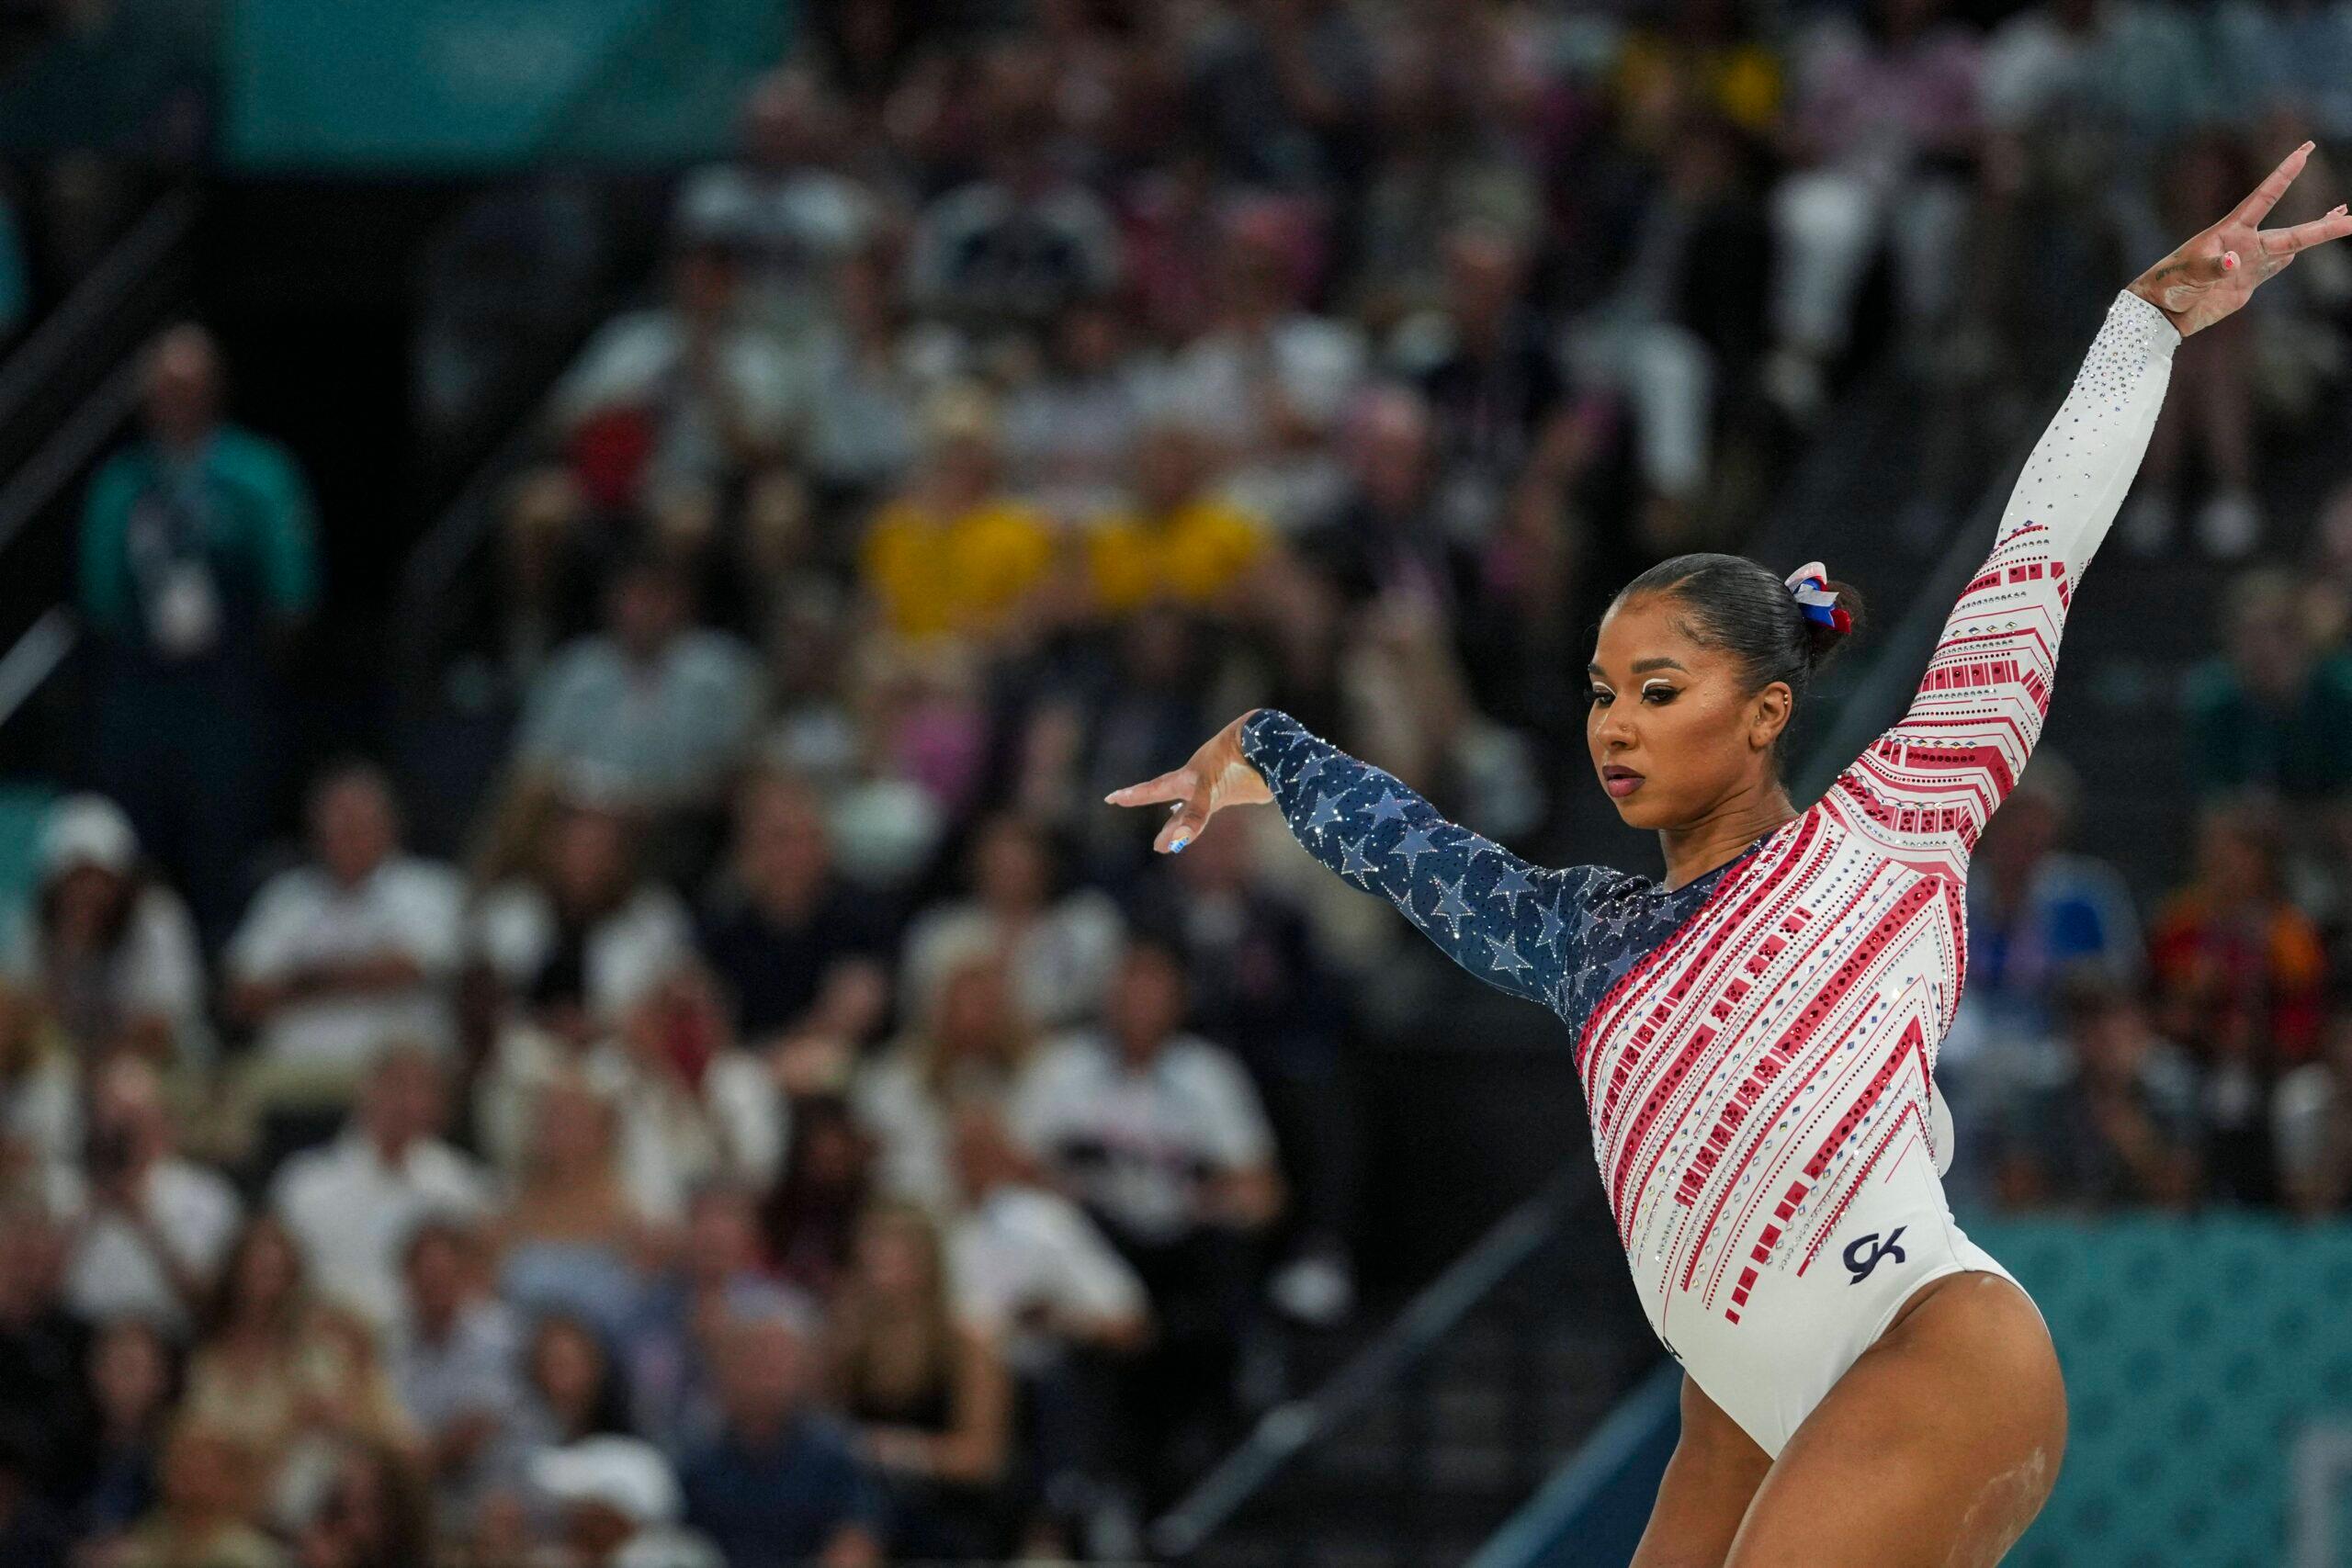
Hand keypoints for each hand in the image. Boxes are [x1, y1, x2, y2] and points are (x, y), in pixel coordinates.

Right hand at [1105, 712, 1273, 852]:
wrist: (1268, 744)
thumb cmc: (1233, 761)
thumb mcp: (1209, 788)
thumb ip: (1195, 814)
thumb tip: (1179, 840)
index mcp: (1186, 778)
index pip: (1153, 789)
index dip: (1133, 795)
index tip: (1112, 798)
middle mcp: (1199, 784)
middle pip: (1177, 809)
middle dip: (1168, 828)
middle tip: (1158, 846)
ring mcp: (1218, 788)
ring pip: (1196, 810)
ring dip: (1186, 825)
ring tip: (1174, 838)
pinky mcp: (1238, 791)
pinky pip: (1218, 807)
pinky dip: (1208, 816)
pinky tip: (1207, 816)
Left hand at [2129, 141, 2351, 336]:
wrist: (2160, 313)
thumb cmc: (2167, 285)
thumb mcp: (2186, 273)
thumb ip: (2210, 267)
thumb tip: (2235, 262)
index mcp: (2230, 232)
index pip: (2264, 197)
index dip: (2284, 174)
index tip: (2305, 150)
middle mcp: (2244, 244)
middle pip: (2291, 233)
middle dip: (2322, 225)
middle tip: (2350, 214)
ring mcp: (2247, 264)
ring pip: (2290, 246)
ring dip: (2317, 234)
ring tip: (2346, 220)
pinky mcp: (2245, 284)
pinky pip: (2274, 268)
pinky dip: (2291, 259)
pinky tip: (2301, 253)